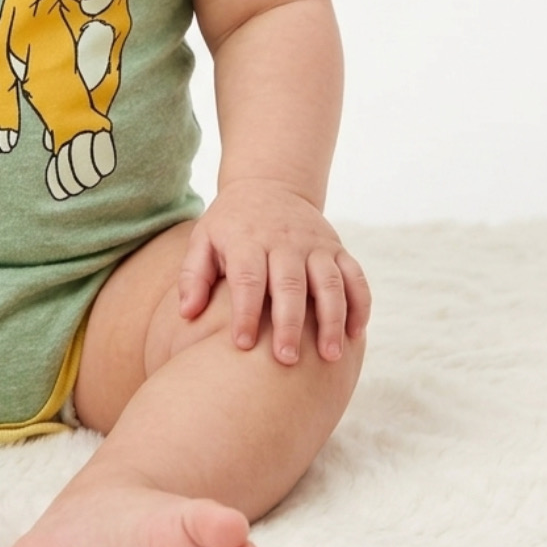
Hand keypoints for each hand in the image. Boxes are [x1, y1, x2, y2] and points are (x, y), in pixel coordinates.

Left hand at [177, 184, 370, 364]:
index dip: (245, 312)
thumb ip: (193, 275)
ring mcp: (315, 245)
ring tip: (329, 356)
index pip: (247, 279)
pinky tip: (356, 334)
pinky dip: (360, 304)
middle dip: (290, 324)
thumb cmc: (230, 225)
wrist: (268, 185)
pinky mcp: (337, 248)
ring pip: (329, 283)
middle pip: (290, 285)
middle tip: (286, 360)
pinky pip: (355, 276)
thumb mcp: (203, 239)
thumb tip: (186, 313)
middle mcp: (284, 242)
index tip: (242, 345)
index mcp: (247, 241)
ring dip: (332, 320)